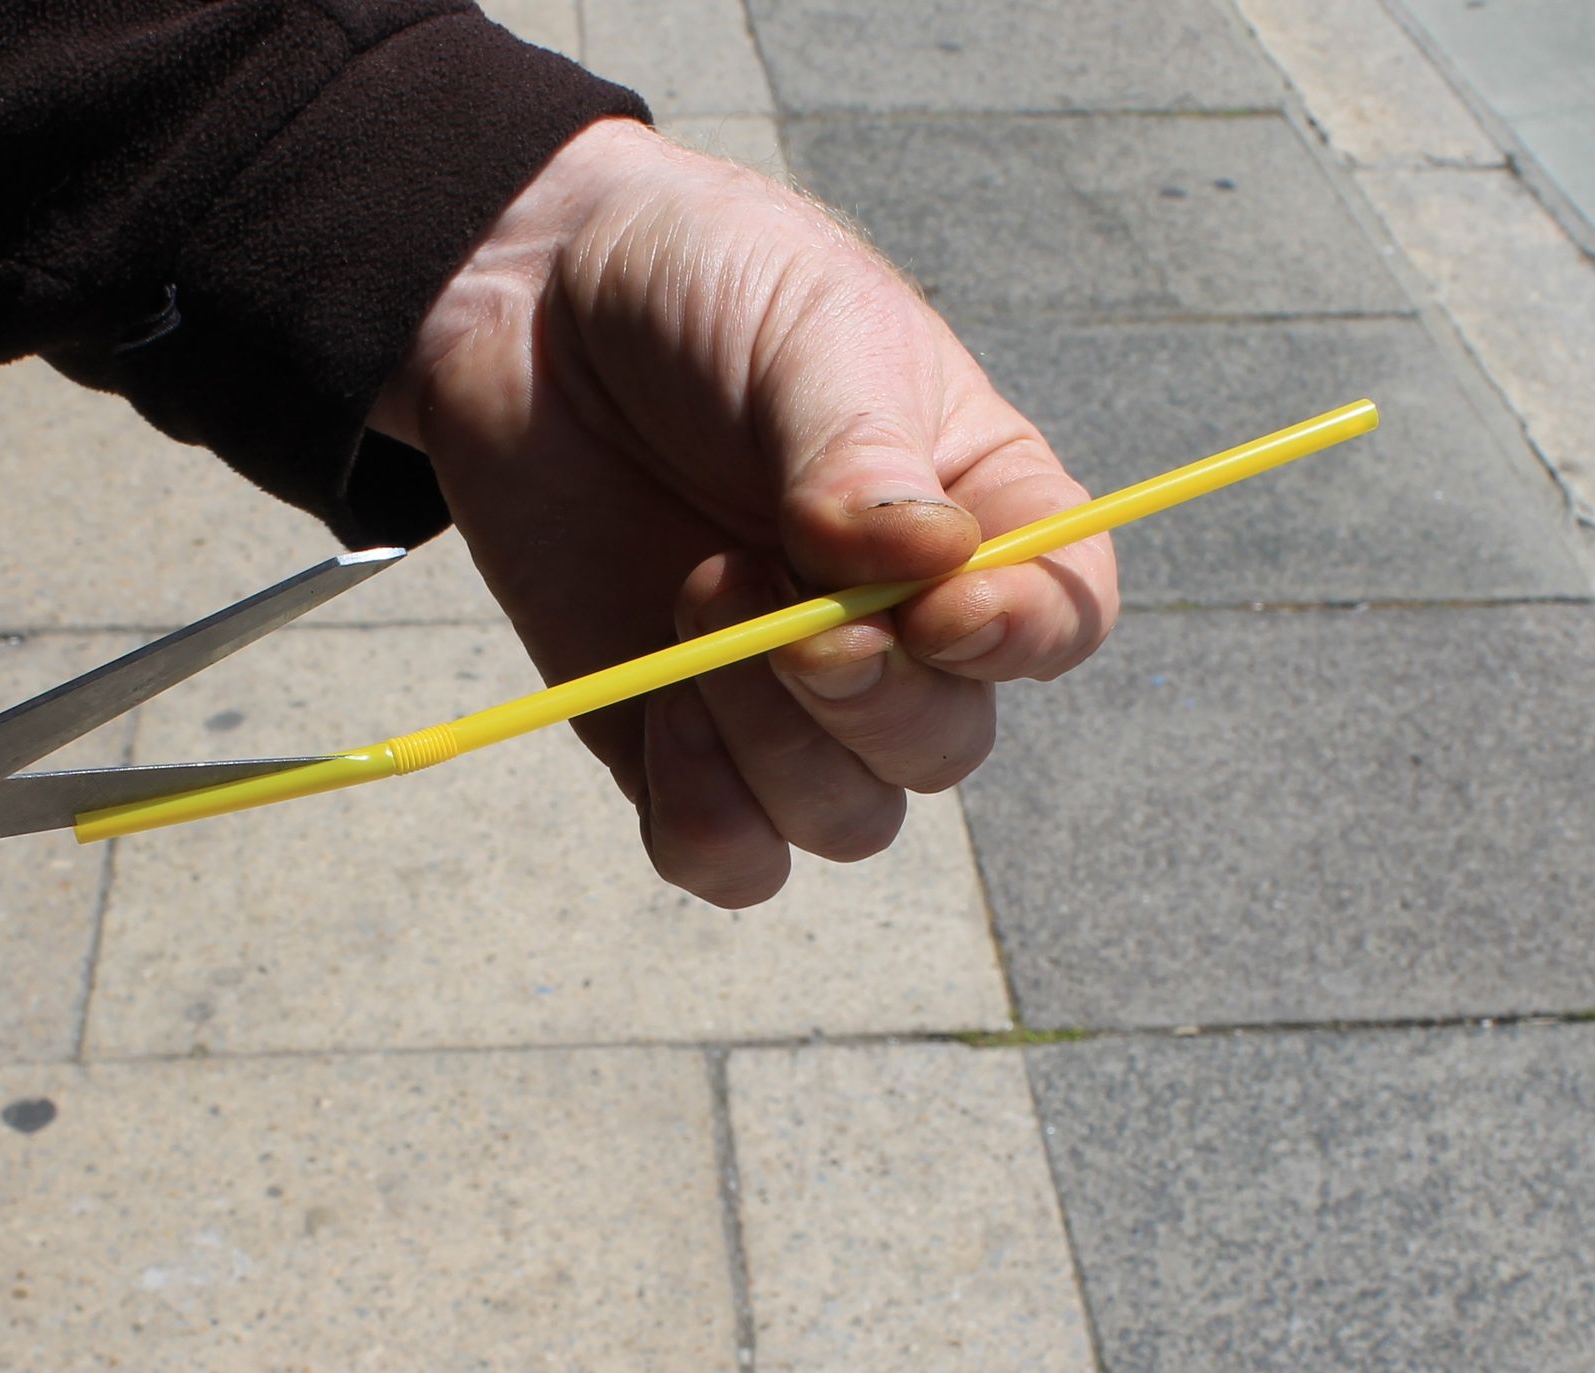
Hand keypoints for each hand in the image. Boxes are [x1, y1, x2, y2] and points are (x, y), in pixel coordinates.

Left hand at [373, 118, 1116, 905]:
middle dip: (866, 694)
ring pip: (845, 819)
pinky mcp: (673, 744)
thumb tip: (927, 567)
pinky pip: (728, 858)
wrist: (533, 307)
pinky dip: (704, 815)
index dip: (1021, 638)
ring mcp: (785, 700)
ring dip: (773, 744)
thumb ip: (860, 457)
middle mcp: (901, 630)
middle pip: (944, 745)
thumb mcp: (806, 335)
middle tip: (766, 588)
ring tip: (697, 589)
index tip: (942, 609)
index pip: (1061, 621)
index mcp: (977, 517)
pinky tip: (659, 707)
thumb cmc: (704, 292)